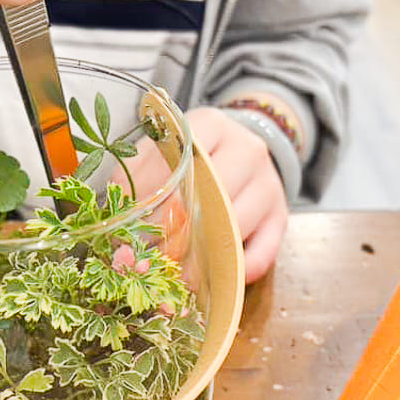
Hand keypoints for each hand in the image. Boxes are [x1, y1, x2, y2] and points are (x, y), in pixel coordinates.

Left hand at [125, 107, 287, 283]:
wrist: (242, 150)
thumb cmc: (191, 156)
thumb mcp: (162, 151)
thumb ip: (135, 174)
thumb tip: (119, 211)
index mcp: (211, 125)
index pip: (184, 159)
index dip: (157, 194)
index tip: (135, 221)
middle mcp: (247, 149)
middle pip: (213, 194)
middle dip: (179, 229)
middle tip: (152, 255)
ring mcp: (268, 182)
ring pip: (237, 224)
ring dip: (205, 255)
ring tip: (175, 273)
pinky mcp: (281, 215)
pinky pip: (264, 250)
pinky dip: (239, 268)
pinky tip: (216, 275)